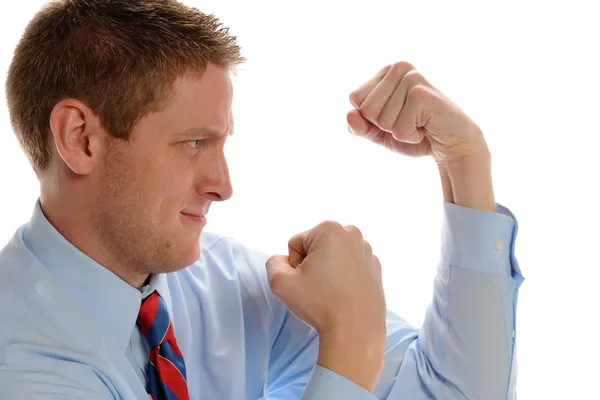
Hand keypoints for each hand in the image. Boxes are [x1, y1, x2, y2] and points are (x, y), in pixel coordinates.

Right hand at [266, 221, 385, 391]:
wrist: (356, 331)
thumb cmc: (319, 304)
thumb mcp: (280, 283)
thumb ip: (273, 263)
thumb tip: (282, 260)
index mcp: (330, 229)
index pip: (296, 244)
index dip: (294, 265)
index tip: (306, 281)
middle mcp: (352, 233)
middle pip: (315, 247)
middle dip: (312, 264)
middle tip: (317, 287)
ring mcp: (367, 250)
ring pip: (333, 256)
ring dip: (327, 270)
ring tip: (331, 292)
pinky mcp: (376, 267)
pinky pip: (349, 267)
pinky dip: (344, 277)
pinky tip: (344, 295)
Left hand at [348, 61, 495, 211]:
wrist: (452, 144)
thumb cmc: (415, 133)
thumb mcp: (379, 132)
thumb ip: (359, 126)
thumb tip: (349, 115)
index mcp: (386, 71)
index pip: (355, 99)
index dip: (371, 118)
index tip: (395, 116)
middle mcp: (399, 67)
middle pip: (366, 109)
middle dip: (384, 126)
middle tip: (409, 121)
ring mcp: (412, 79)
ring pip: (381, 121)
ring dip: (400, 132)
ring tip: (419, 124)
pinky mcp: (422, 96)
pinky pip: (398, 130)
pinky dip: (411, 137)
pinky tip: (426, 128)